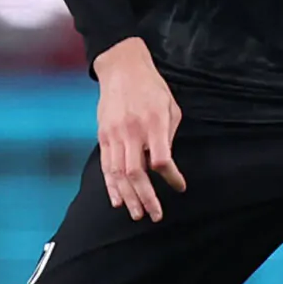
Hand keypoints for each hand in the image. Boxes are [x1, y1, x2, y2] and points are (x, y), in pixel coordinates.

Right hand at [93, 37, 184, 221]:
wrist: (121, 68)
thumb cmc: (152, 88)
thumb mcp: (170, 107)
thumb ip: (168, 136)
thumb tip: (163, 166)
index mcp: (153, 123)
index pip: (161, 159)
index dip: (171, 177)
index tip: (180, 187)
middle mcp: (131, 131)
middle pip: (137, 172)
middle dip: (146, 197)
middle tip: (155, 215)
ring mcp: (114, 135)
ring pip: (119, 173)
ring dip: (128, 197)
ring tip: (137, 214)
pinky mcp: (103, 136)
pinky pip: (106, 166)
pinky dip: (111, 186)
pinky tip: (117, 200)